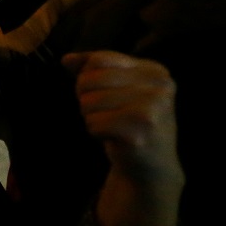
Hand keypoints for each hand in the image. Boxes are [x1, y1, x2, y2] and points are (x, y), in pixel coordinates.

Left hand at [62, 52, 180, 188]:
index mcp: (155, 71)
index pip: (100, 59)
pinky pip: (94, 123)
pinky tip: (113, 138)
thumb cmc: (129, 122)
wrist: (151, 166)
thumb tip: (66, 59)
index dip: (87, 77)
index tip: (103, 94)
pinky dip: (96, 132)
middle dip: (87, 99)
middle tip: (107, 113)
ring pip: (89, 102)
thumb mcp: (117, 89)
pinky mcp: (140, 133)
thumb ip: (91, 69)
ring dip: (91, 117)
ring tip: (112, 126)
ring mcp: (152, 110)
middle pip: (90, 80)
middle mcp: (159, 87)